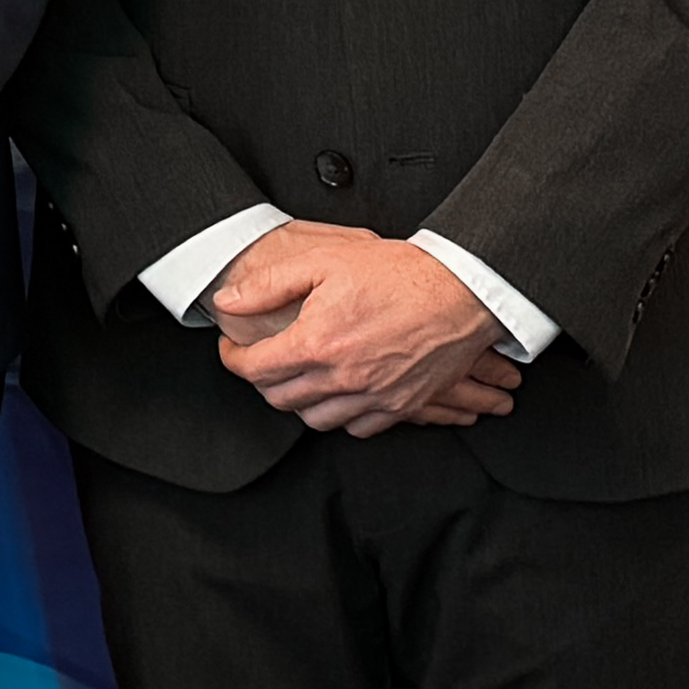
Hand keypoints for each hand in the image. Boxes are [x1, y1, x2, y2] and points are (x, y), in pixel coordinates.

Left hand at [209, 224, 521, 435]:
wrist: (461, 289)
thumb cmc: (398, 272)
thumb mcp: (322, 261)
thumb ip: (267, 285)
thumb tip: (227, 300)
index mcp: (317, 342)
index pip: (254, 368)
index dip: (233, 358)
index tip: (232, 348)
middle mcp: (343, 377)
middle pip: (280, 398)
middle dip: (262, 380)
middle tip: (263, 360)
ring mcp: (375, 395)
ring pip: (316, 419)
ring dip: (299, 400)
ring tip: (298, 376)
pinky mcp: (403, 405)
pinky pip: (358, 427)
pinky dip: (341, 414)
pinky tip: (338, 391)